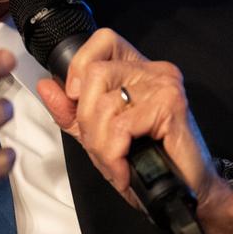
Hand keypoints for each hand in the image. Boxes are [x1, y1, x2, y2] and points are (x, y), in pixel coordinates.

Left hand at [35, 29, 232, 233]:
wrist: (186, 194)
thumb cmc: (149, 164)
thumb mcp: (100, 135)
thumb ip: (72, 111)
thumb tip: (46, 85)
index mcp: (138, 70)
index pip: (104, 39)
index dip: (81, 65)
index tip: (77, 99)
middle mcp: (153, 70)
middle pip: (95, 74)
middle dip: (88, 120)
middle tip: (103, 149)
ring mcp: (164, 84)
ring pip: (104, 103)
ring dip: (102, 145)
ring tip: (115, 163)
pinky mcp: (170, 105)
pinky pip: (121, 126)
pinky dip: (115, 154)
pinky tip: (124, 170)